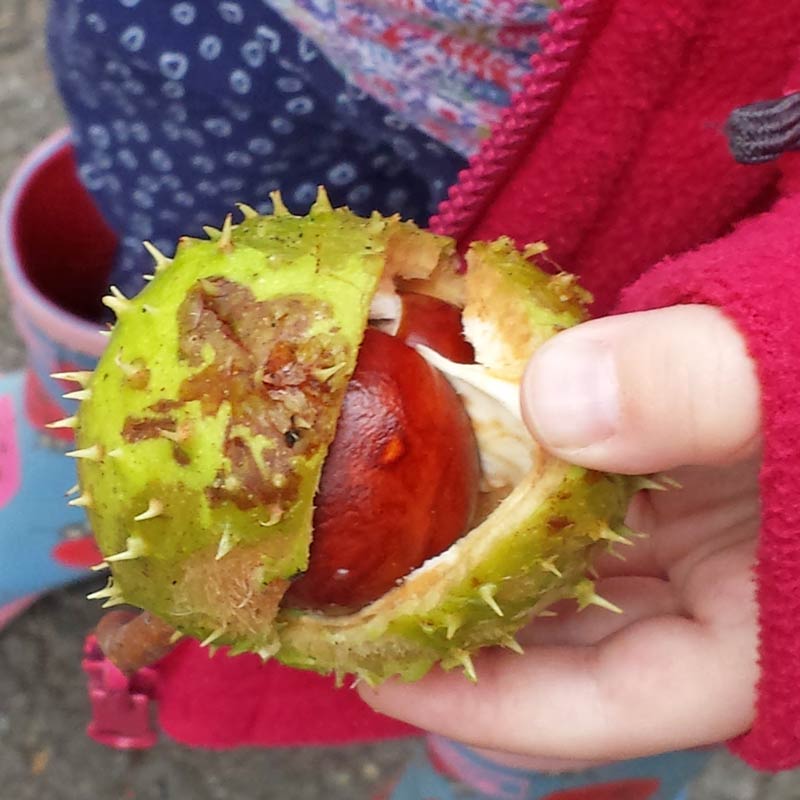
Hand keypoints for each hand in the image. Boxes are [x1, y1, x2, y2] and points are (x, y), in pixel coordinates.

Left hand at [360, 305, 761, 764]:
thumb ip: (705, 390)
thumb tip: (556, 399)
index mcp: (756, 632)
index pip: (604, 707)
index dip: (489, 707)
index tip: (382, 677)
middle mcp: (716, 593)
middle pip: (563, 641)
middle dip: (464, 624)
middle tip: (355, 596)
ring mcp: (693, 531)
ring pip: (563, 567)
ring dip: (480, 550)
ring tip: (386, 531)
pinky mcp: (674, 470)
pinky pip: (579, 492)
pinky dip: (520, 480)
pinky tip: (461, 456)